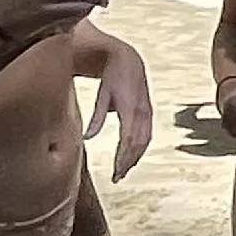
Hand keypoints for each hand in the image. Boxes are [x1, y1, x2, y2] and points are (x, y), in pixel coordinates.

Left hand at [83, 43, 153, 178]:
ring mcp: (148, 111)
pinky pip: (147, 134)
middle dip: (129, 162)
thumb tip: (87, 139)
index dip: (123, 158)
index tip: (115, 173)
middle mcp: (143, 111)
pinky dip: (140, 148)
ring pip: (145, 141)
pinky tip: (132, 156)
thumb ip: (97, 116)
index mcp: (131, 107)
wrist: (128, 57)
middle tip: (117, 177)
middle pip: (139, 144)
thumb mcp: (103, 93)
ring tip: (123, 170)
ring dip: (135, 157)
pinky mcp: (148, 111)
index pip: (129, 140)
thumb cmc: (112, 74)